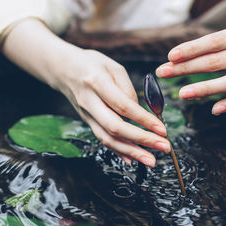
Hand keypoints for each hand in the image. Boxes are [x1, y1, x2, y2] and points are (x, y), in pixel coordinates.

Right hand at [1, 19, 170, 166]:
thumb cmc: (91, 64)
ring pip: (108, 139)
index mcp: (96, 82)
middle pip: (115, 127)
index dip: (144, 120)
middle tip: (164, 147)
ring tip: (151, 160)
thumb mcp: (113, 67)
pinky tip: (133, 160)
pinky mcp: (87, 122)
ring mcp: (86, 115)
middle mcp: (89, 102)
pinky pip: (103, 140)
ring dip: (132, 152)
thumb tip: (141, 114)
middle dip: (142, 140)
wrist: (62, 69)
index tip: (162, 129)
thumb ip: (128, 90)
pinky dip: (119, 152)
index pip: (123, 106)